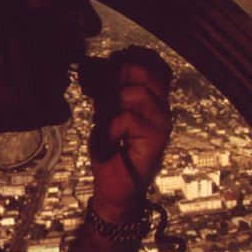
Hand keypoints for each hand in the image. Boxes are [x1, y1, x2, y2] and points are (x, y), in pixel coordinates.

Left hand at [88, 51, 171, 221]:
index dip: (125, 61)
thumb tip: (90, 65)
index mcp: (152, 98)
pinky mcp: (156, 138)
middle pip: (145, 71)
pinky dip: (110, 130)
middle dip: (117, 76)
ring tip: (105, 120)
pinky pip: (128, 119)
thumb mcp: (105, 114)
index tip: (104, 72)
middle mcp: (161, 107)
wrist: (116, 189)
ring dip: (111, 104)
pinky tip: (108, 142)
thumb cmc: (112, 152)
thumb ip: (105, 91)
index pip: (150, 64)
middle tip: (100, 92)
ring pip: (135, 93)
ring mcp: (162, 122)